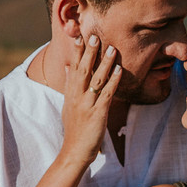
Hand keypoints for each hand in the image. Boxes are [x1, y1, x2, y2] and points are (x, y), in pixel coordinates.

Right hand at [60, 34, 120, 165]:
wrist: (74, 151)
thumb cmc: (74, 128)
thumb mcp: (68, 104)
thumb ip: (69, 84)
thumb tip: (67, 66)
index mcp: (70, 93)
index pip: (73, 67)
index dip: (76, 52)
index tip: (79, 36)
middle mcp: (77, 96)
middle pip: (83, 70)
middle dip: (89, 52)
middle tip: (95, 36)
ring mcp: (87, 104)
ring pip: (96, 79)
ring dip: (105, 63)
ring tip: (112, 49)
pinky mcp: (98, 113)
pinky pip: (107, 94)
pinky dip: (113, 81)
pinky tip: (119, 70)